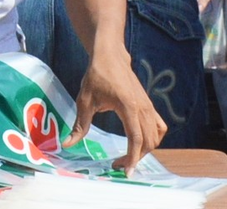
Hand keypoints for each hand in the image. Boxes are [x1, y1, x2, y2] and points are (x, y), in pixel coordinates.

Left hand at [68, 49, 165, 170]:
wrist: (110, 55)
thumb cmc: (97, 75)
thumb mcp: (85, 100)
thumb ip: (80, 125)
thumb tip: (68, 144)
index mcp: (128, 107)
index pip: (136, 139)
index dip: (132, 158)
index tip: (124, 171)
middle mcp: (143, 107)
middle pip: (149, 141)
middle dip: (136, 157)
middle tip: (119, 165)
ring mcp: (148, 105)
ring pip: (156, 135)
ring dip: (145, 149)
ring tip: (129, 156)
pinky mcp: (149, 104)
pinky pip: (158, 126)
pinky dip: (152, 138)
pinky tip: (140, 143)